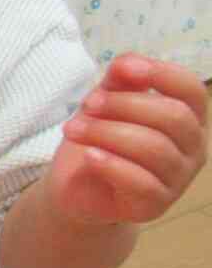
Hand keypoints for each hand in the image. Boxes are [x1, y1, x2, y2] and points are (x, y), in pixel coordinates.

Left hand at [49, 54, 206, 225]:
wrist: (77, 188)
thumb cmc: (100, 140)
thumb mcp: (106, 103)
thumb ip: (120, 81)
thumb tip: (127, 62)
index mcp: (187, 117)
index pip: (190, 90)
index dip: (160, 74)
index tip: (122, 68)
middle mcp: (193, 148)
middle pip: (173, 117)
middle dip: (124, 105)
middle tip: (87, 104)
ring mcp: (178, 179)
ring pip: (154, 148)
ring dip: (107, 133)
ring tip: (73, 129)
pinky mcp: (155, 205)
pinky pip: (142, 183)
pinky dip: (112, 165)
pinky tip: (89, 156)